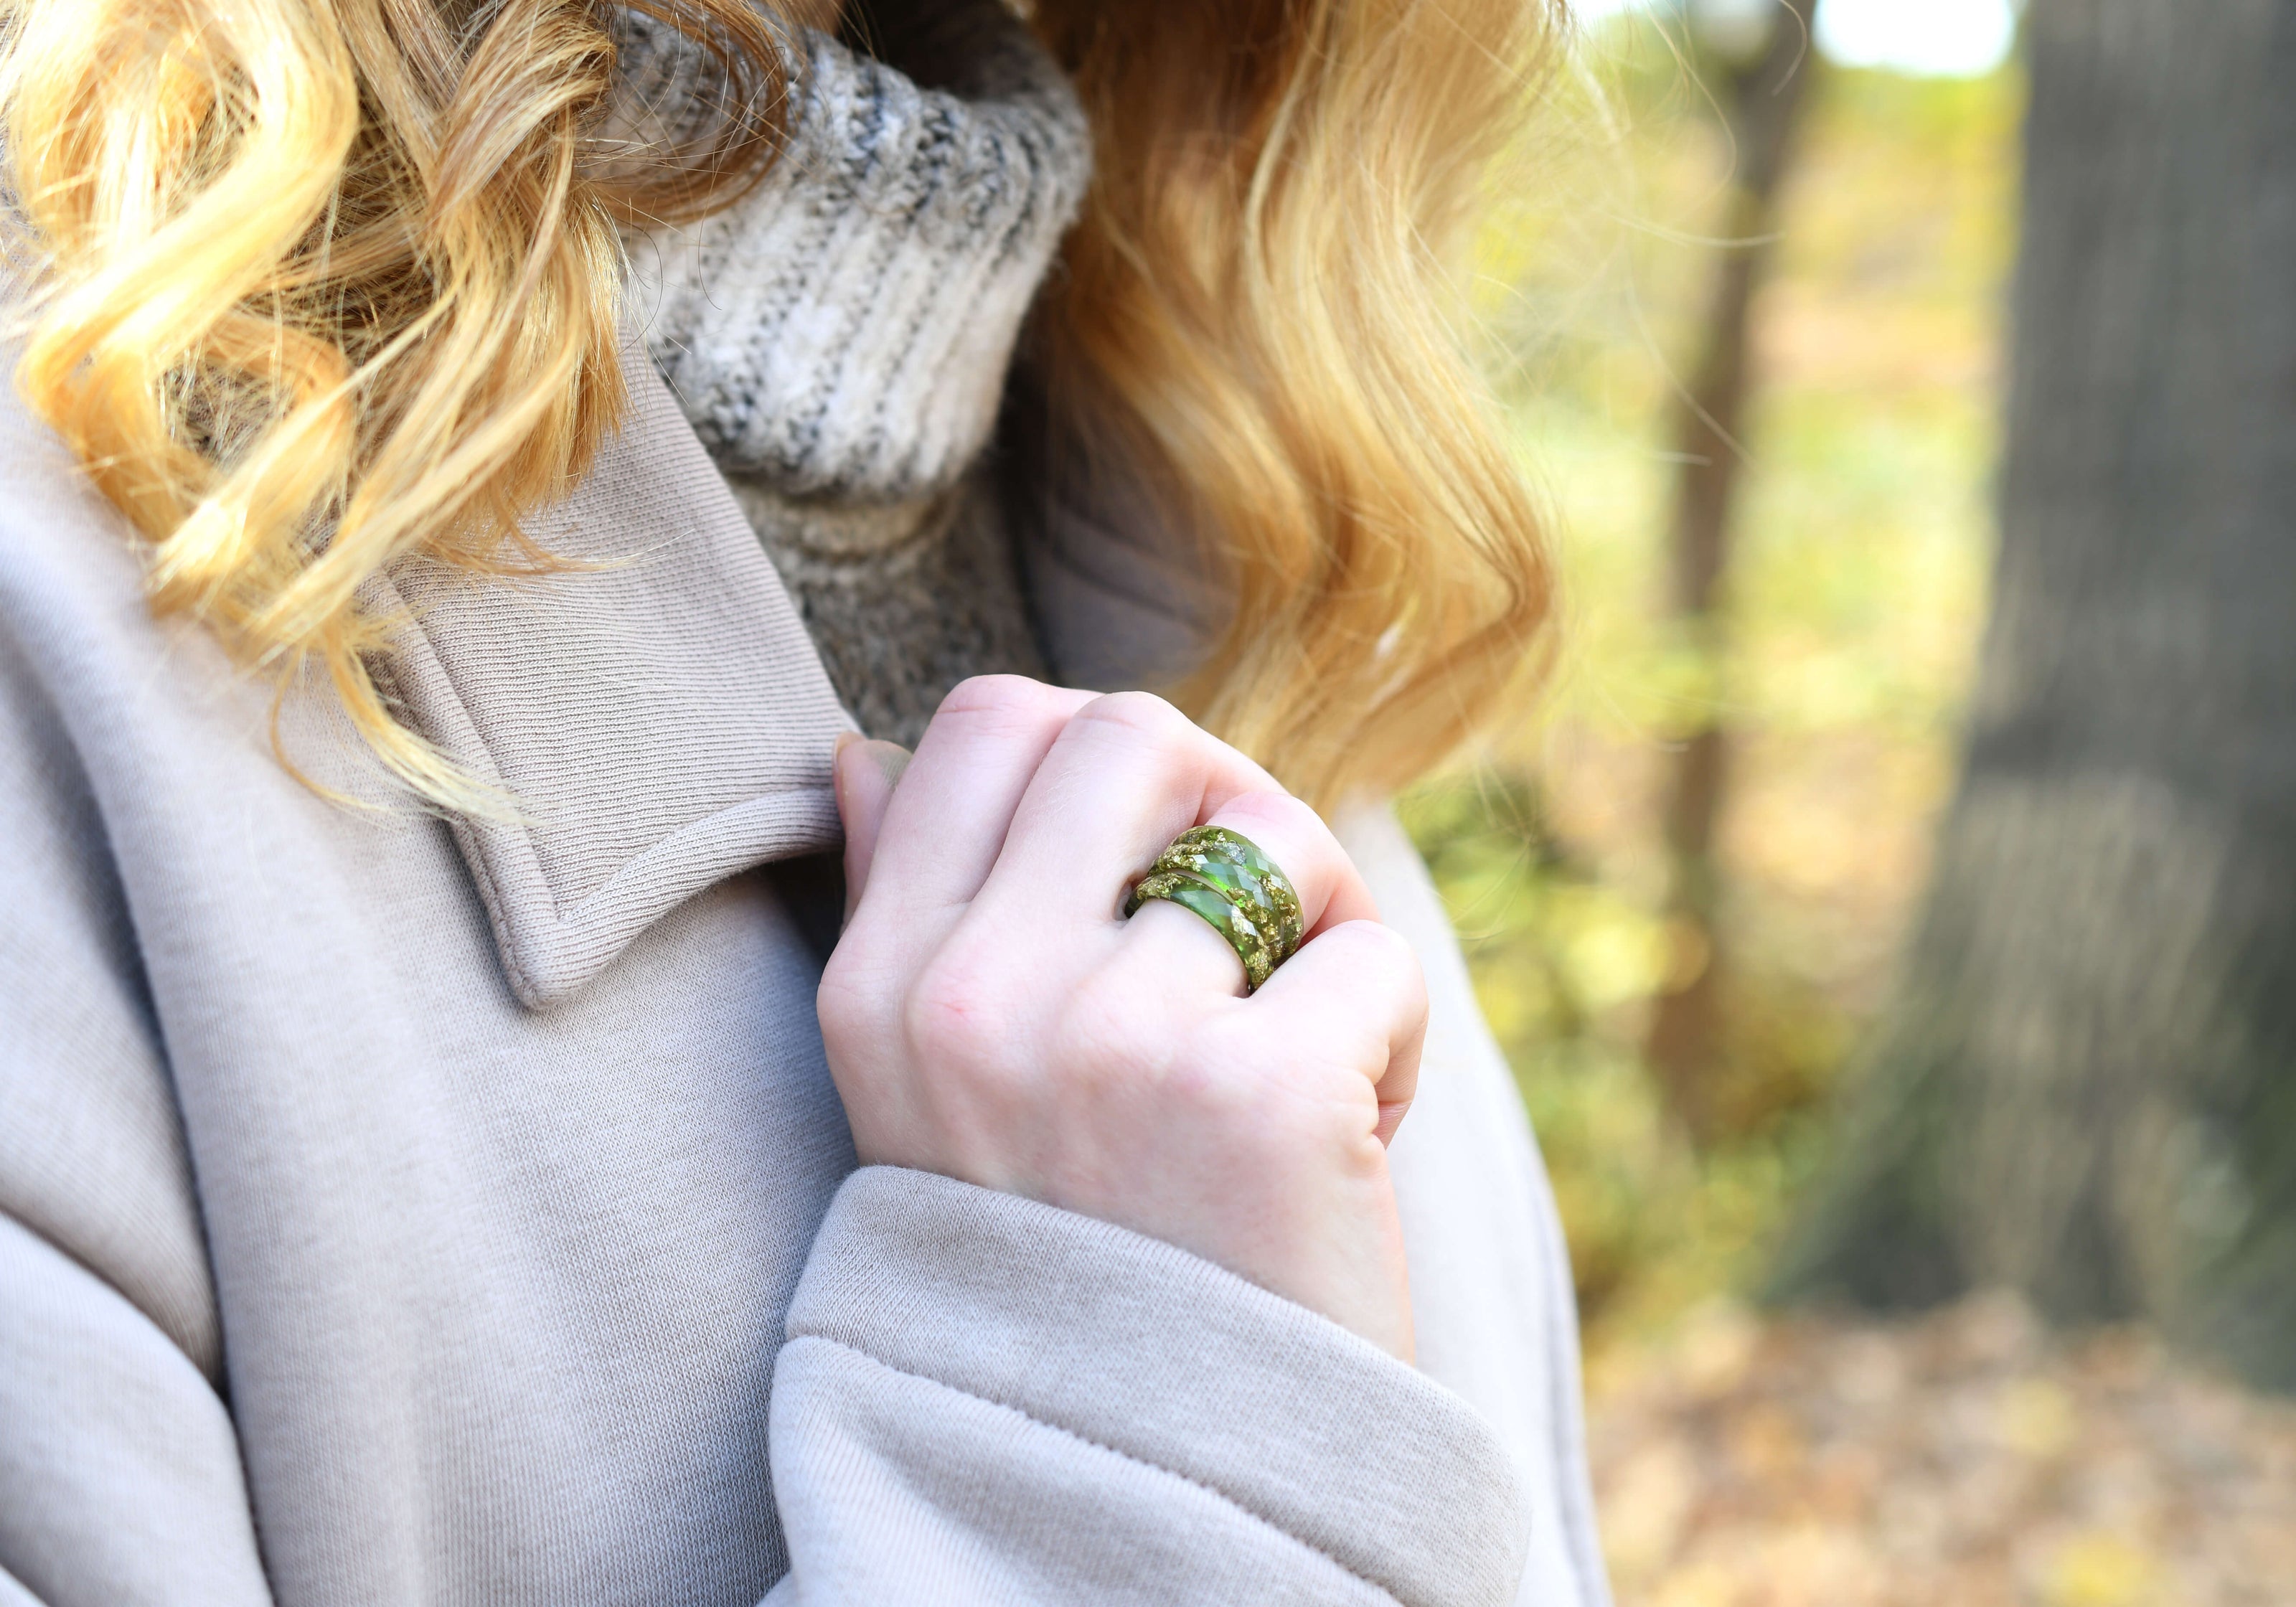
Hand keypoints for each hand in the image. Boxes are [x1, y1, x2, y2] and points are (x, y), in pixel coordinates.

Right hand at [818, 677, 1426, 1359]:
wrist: (1150, 1505)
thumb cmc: (1063, 1275)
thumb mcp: (927, 1102)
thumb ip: (901, 911)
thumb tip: (862, 753)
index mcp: (881, 991)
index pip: (987, 723)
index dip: (1101, 769)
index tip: (1143, 880)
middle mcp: (972, 999)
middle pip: (1138, 733)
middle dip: (1223, 814)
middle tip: (1249, 948)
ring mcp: (1109, 1041)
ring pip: (1278, 834)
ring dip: (1321, 937)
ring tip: (1299, 1067)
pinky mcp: (1254, 1096)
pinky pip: (1374, 956)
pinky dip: (1389, 1041)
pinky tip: (1345, 1151)